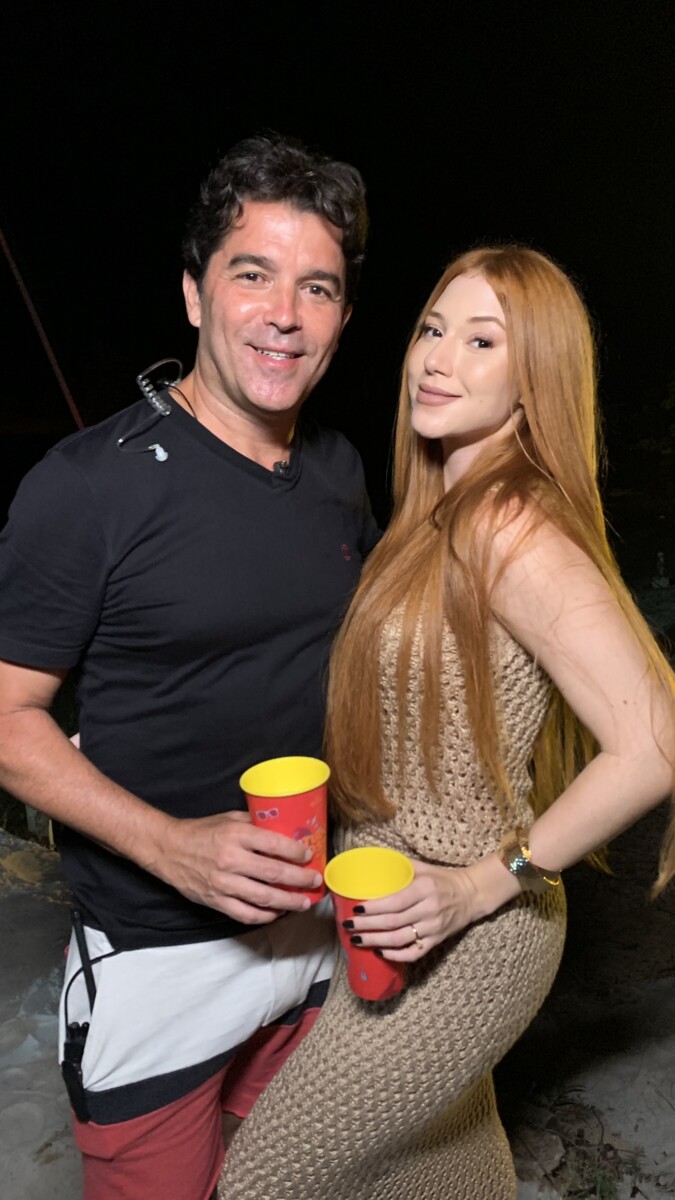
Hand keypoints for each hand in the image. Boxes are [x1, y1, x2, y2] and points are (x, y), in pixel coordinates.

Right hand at [155, 810, 323, 923]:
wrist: (169, 849)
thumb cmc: (201, 831)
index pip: (275, 845)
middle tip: (314, 881)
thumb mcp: (229, 819)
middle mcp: (231, 860)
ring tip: (303, 902)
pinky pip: (246, 914)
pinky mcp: (216, 901)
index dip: (296, 852)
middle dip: (300, 879)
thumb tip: (283, 828)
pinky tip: (277, 912)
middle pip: (275, 874)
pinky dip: (265, 916)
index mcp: (236, 836)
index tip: (309, 855)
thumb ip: (255, 824)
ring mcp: (224, 884)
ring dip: (288, 902)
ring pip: (264, 898)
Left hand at [342, 854, 520, 960]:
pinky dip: (395, 955)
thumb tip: (371, 863)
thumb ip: (399, 866)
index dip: (374, 908)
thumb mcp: (423, 867)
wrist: (472, 894)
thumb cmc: (442, 878)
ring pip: (400, 939)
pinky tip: (379, 952)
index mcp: (425, 889)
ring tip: (357, 940)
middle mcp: (429, 909)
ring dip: (376, 941)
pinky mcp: (436, 941)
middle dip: (368, 926)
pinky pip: (414, 953)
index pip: (395, 901)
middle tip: (348, 926)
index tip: (356, 908)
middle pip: (393, 922)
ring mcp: (433, 928)